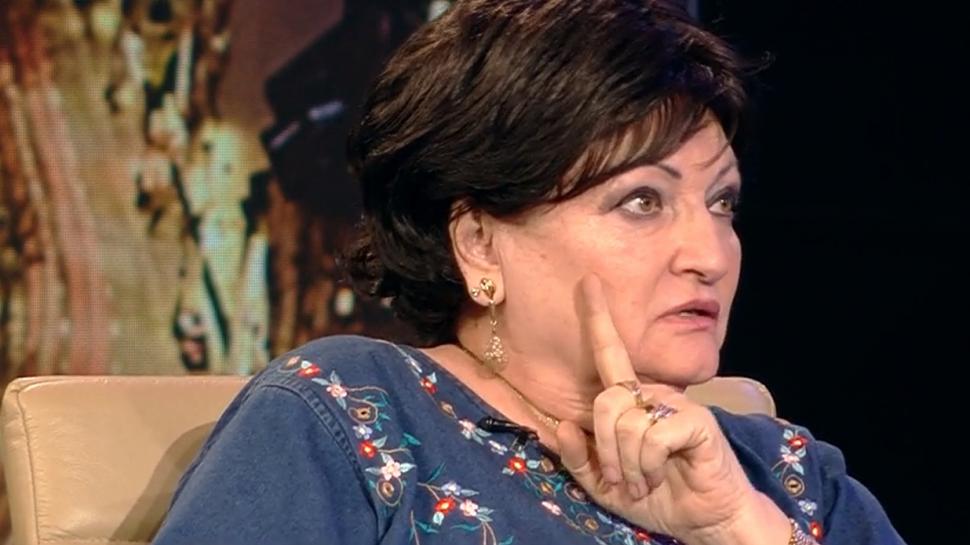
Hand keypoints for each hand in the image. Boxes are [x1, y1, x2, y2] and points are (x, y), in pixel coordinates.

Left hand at [556, 275, 788, 544]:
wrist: (704, 521)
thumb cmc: (657, 496)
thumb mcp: (605, 484)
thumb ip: (579, 458)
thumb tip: (562, 426)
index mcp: (631, 401)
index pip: (610, 353)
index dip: (597, 319)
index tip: (587, 281)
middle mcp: (653, 393)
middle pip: (605, 401)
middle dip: (605, 448)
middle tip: (622, 479)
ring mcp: (677, 403)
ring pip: (625, 421)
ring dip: (627, 465)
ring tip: (645, 481)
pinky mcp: (695, 419)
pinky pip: (650, 435)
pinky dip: (647, 466)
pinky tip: (661, 476)